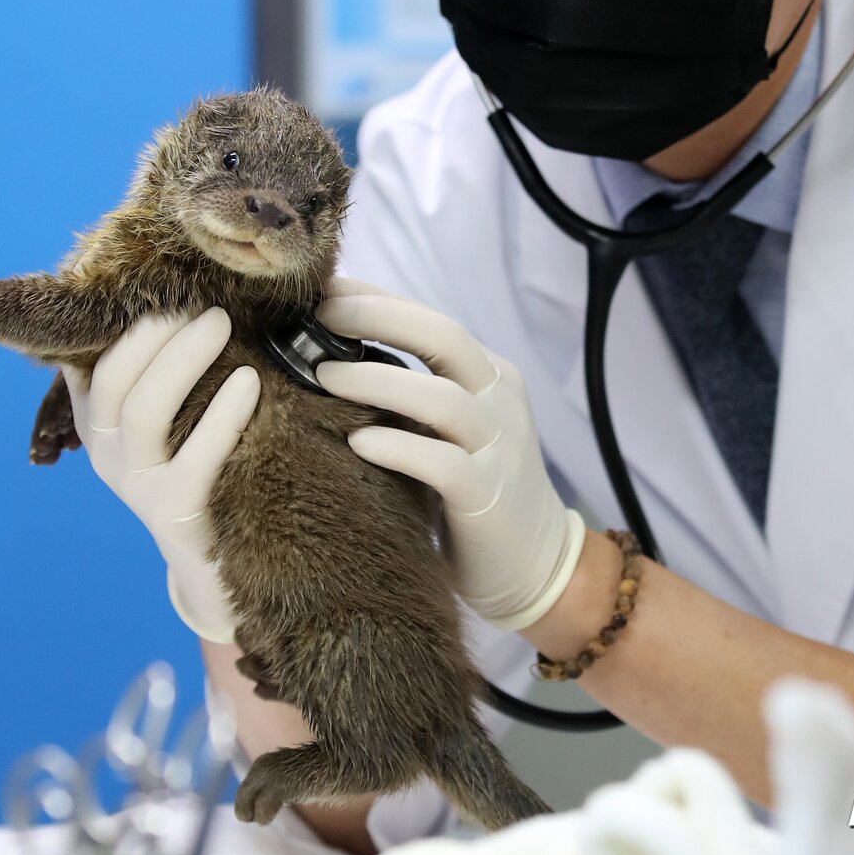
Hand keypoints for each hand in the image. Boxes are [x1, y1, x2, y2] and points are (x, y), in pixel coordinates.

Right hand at [60, 308, 260, 642]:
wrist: (220, 561)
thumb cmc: (205, 466)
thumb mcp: (178, 417)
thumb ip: (170, 368)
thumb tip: (189, 290)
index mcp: (101, 423)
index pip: (93, 363)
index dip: (126, 324)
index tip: (168, 289)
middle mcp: (108, 456)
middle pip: (116, 381)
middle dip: (156, 333)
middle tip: (206, 304)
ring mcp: (137, 489)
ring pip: (144, 415)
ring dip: (183, 362)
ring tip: (222, 325)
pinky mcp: (176, 516)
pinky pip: (194, 462)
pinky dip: (222, 418)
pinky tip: (250, 384)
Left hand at [314, 278, 585, 630]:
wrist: (534, 566)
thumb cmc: (472, 491)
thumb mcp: (448, 429)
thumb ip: (412, 391)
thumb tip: (330, 352)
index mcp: (489, 376)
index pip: (433, 320)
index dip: (378, 300)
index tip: (322, 288)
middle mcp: (501, 401)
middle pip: (445, 339)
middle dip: (379, 319)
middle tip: (320, 315)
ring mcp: (501, 448)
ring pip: (442, 399)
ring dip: (378, 382)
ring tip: (322, 375)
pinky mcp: (490, 498)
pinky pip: (444, 464)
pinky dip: (399, 448)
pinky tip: (356, 442)